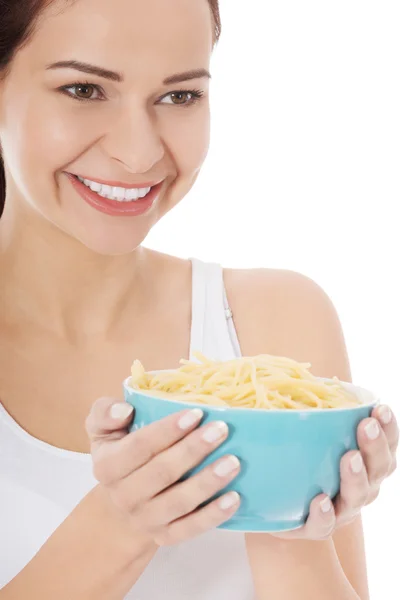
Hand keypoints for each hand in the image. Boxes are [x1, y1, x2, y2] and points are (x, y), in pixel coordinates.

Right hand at [85, 398, 240, 546]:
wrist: (118, 507)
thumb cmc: (119, 455)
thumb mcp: (103, 430)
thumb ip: (105, 413)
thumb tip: (123, 410)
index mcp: (107, 466)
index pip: (139, 447)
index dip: (168, 430)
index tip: (196, 413)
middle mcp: (123, 496)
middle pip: (162, 472)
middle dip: (193, 450)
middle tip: (220, 429)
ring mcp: (145, 519)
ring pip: (178, 502)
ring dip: (208, 482)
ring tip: (233, 462)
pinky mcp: (165, 537)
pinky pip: (190, 529)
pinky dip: (213, 516)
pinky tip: (233, 498)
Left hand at [272, 404, 398, 539]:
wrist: (276, 503)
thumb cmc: (301, 458)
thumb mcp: (309, 432)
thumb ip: (311, 409)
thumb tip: (297, 374)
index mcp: (367, 460)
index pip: (387, 443)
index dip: (389, 428)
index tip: (380, 408)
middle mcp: (362, 486)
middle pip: (380, 469)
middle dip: (375, 446)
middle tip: (366, 426)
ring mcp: (342, 509)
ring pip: (358, 497)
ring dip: (356, 477)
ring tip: (349, 458)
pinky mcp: (316, 527)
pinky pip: (324, 526)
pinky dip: (324, 514)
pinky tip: (320, 500)